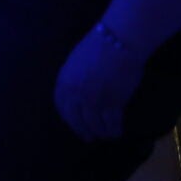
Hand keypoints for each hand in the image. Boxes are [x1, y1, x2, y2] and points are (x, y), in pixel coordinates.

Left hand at [53, 22, 147, 141]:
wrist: (117, 42)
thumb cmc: (97, 47)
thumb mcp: (75, 63)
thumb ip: (72, 79)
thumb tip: (75, 92)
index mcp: (63, 82)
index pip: (62, 107)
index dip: (68, 119)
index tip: (74, 125)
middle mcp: (75, 94)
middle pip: (76, 119)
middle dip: (82, 130)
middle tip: (89, 137)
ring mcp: (94, 99)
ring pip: (95, 123)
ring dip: (100, 132)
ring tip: (106, 135)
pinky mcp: (113, 102)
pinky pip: (111, 121)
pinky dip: (114, 128)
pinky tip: (117, 131)